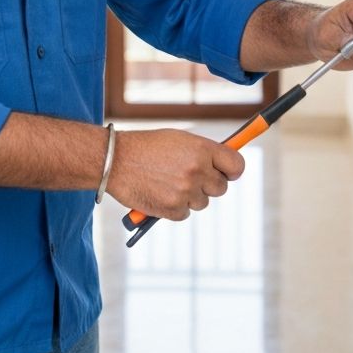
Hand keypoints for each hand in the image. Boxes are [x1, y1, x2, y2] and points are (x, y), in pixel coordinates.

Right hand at [106, 128, 244, 220]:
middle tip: (191, 177)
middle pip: (221, 187)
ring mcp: (186, 191)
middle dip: (209, 184)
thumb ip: (202, 152)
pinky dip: (175, 207)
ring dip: (190, 196)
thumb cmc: (146, 146)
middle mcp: (197, 170)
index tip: (227, 172)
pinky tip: (159, 192)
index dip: (233, 170)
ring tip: (168, 182)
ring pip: (202, 202)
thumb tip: (222, 166)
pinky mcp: (173, 209)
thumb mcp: (178, 140)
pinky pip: (185, 213)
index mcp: (201, 149)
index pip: (236, 165)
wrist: (115, 160)